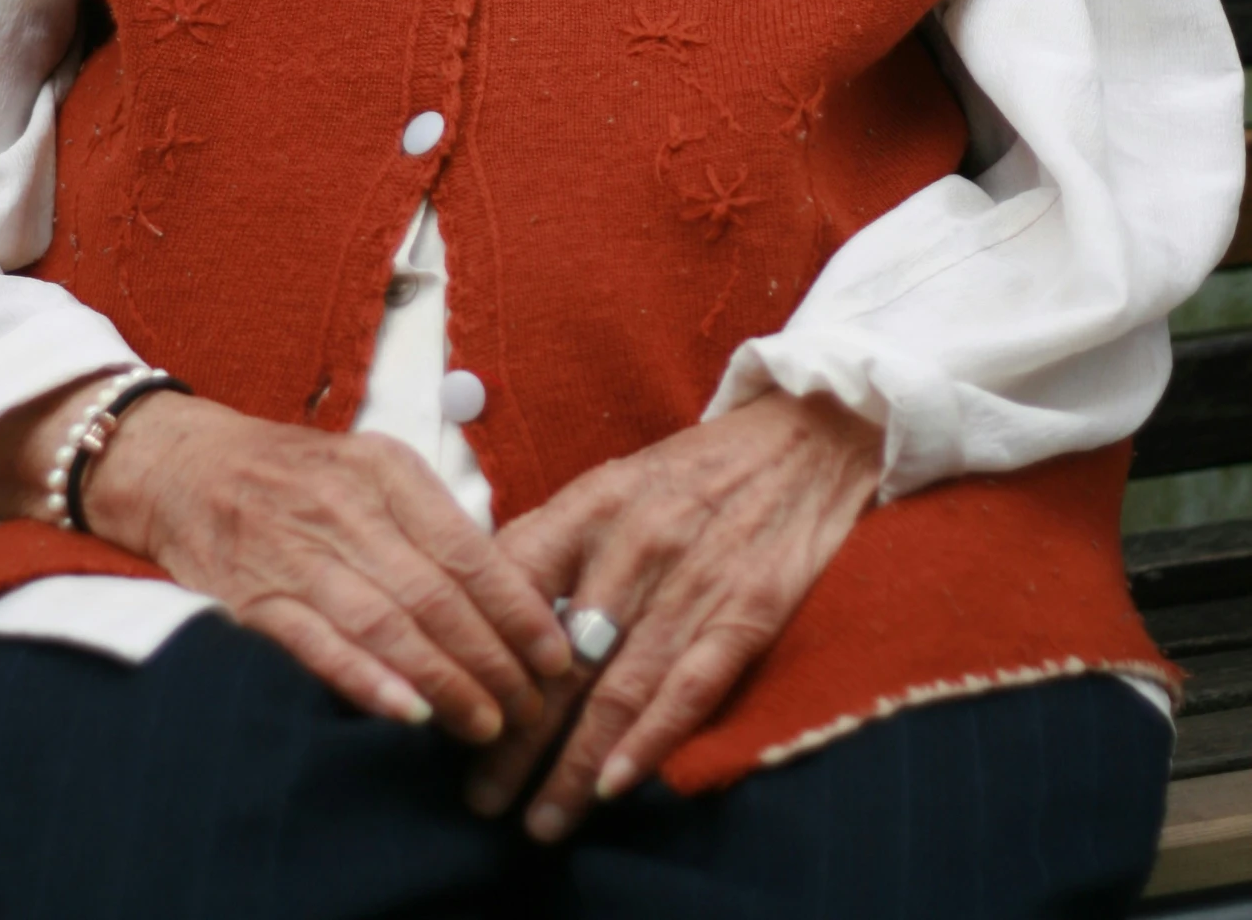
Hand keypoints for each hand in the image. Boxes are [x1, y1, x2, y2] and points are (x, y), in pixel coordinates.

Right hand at [0, 380, 570, 743]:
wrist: (182, 464)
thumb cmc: (293, 474)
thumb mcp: (368, 468)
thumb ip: (428, 521)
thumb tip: (507, 590)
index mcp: (386, 469)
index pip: (469, 548)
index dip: (518, 607)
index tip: (555, 653)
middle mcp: (346, 505)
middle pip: (437, 594)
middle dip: (493, 659)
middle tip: (532, 706)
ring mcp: (297, 550)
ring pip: (387, 623)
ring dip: (445, 680)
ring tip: (486, 724)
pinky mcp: (253, 594)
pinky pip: (318, 644)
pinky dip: (365, 679)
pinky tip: (406, 712)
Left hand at [464, 390, 881, 839]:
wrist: (803, 436)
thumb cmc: (694, 470)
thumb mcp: (611, 484)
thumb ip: (552, 542)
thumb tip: (484, 604)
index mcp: (590, 507)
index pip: (513, 590)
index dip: (480, 659)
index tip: (453, 715)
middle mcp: (633, 545)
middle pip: (560, 660)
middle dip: (515, 739)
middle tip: (480, 798)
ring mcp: (692, 581)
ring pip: (618, 689)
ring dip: (573, 765)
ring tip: (540, 821)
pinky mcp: (747, 610)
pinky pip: (689, 688)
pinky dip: (649, 741)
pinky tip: (613, 784)